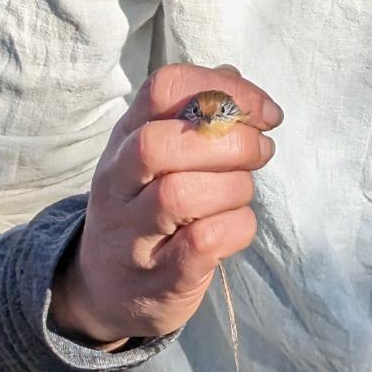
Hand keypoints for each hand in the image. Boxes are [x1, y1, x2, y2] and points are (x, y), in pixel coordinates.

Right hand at [51, 62, 282, 346]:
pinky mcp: (161, 278)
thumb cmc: (147, 208)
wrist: (107, 293)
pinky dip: (236, 227)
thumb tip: (233, 78)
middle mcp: (119, 183)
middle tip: (261, 152)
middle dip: (228, 142)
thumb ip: (195, 113)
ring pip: (180, 195)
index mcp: (125, 138)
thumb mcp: (157, 154)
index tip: (265, 114)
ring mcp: (133, 234)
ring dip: (233, 187)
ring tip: (242, 192)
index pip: (163, 88)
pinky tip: (236, 225)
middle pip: (158, 144)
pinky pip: (204, 243)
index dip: (224, 90)